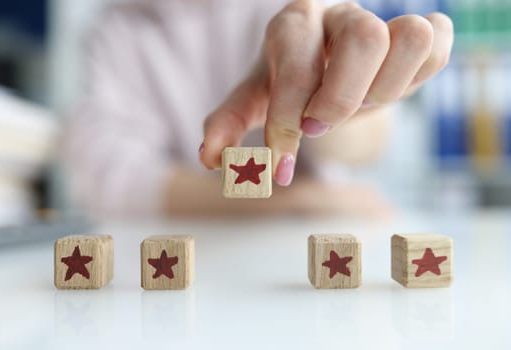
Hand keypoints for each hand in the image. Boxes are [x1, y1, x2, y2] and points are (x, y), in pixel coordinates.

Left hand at [200, 0, 452, 185]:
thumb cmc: (289, 81)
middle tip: (319, 125)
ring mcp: (382, 19)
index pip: (296, 65)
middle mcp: (339, 13)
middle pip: (364, 38)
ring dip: (385, 90)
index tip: (279, 165)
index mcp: (293, 24)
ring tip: (358, 104)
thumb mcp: (255, 97)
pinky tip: (388, 90)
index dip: (288, 120)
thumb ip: (228, 122)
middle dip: (343, 99)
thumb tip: (211, 158)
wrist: (327, 63)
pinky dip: (421, 74)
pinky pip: (440, 42)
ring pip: (411, 36)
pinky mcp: (419, 32)